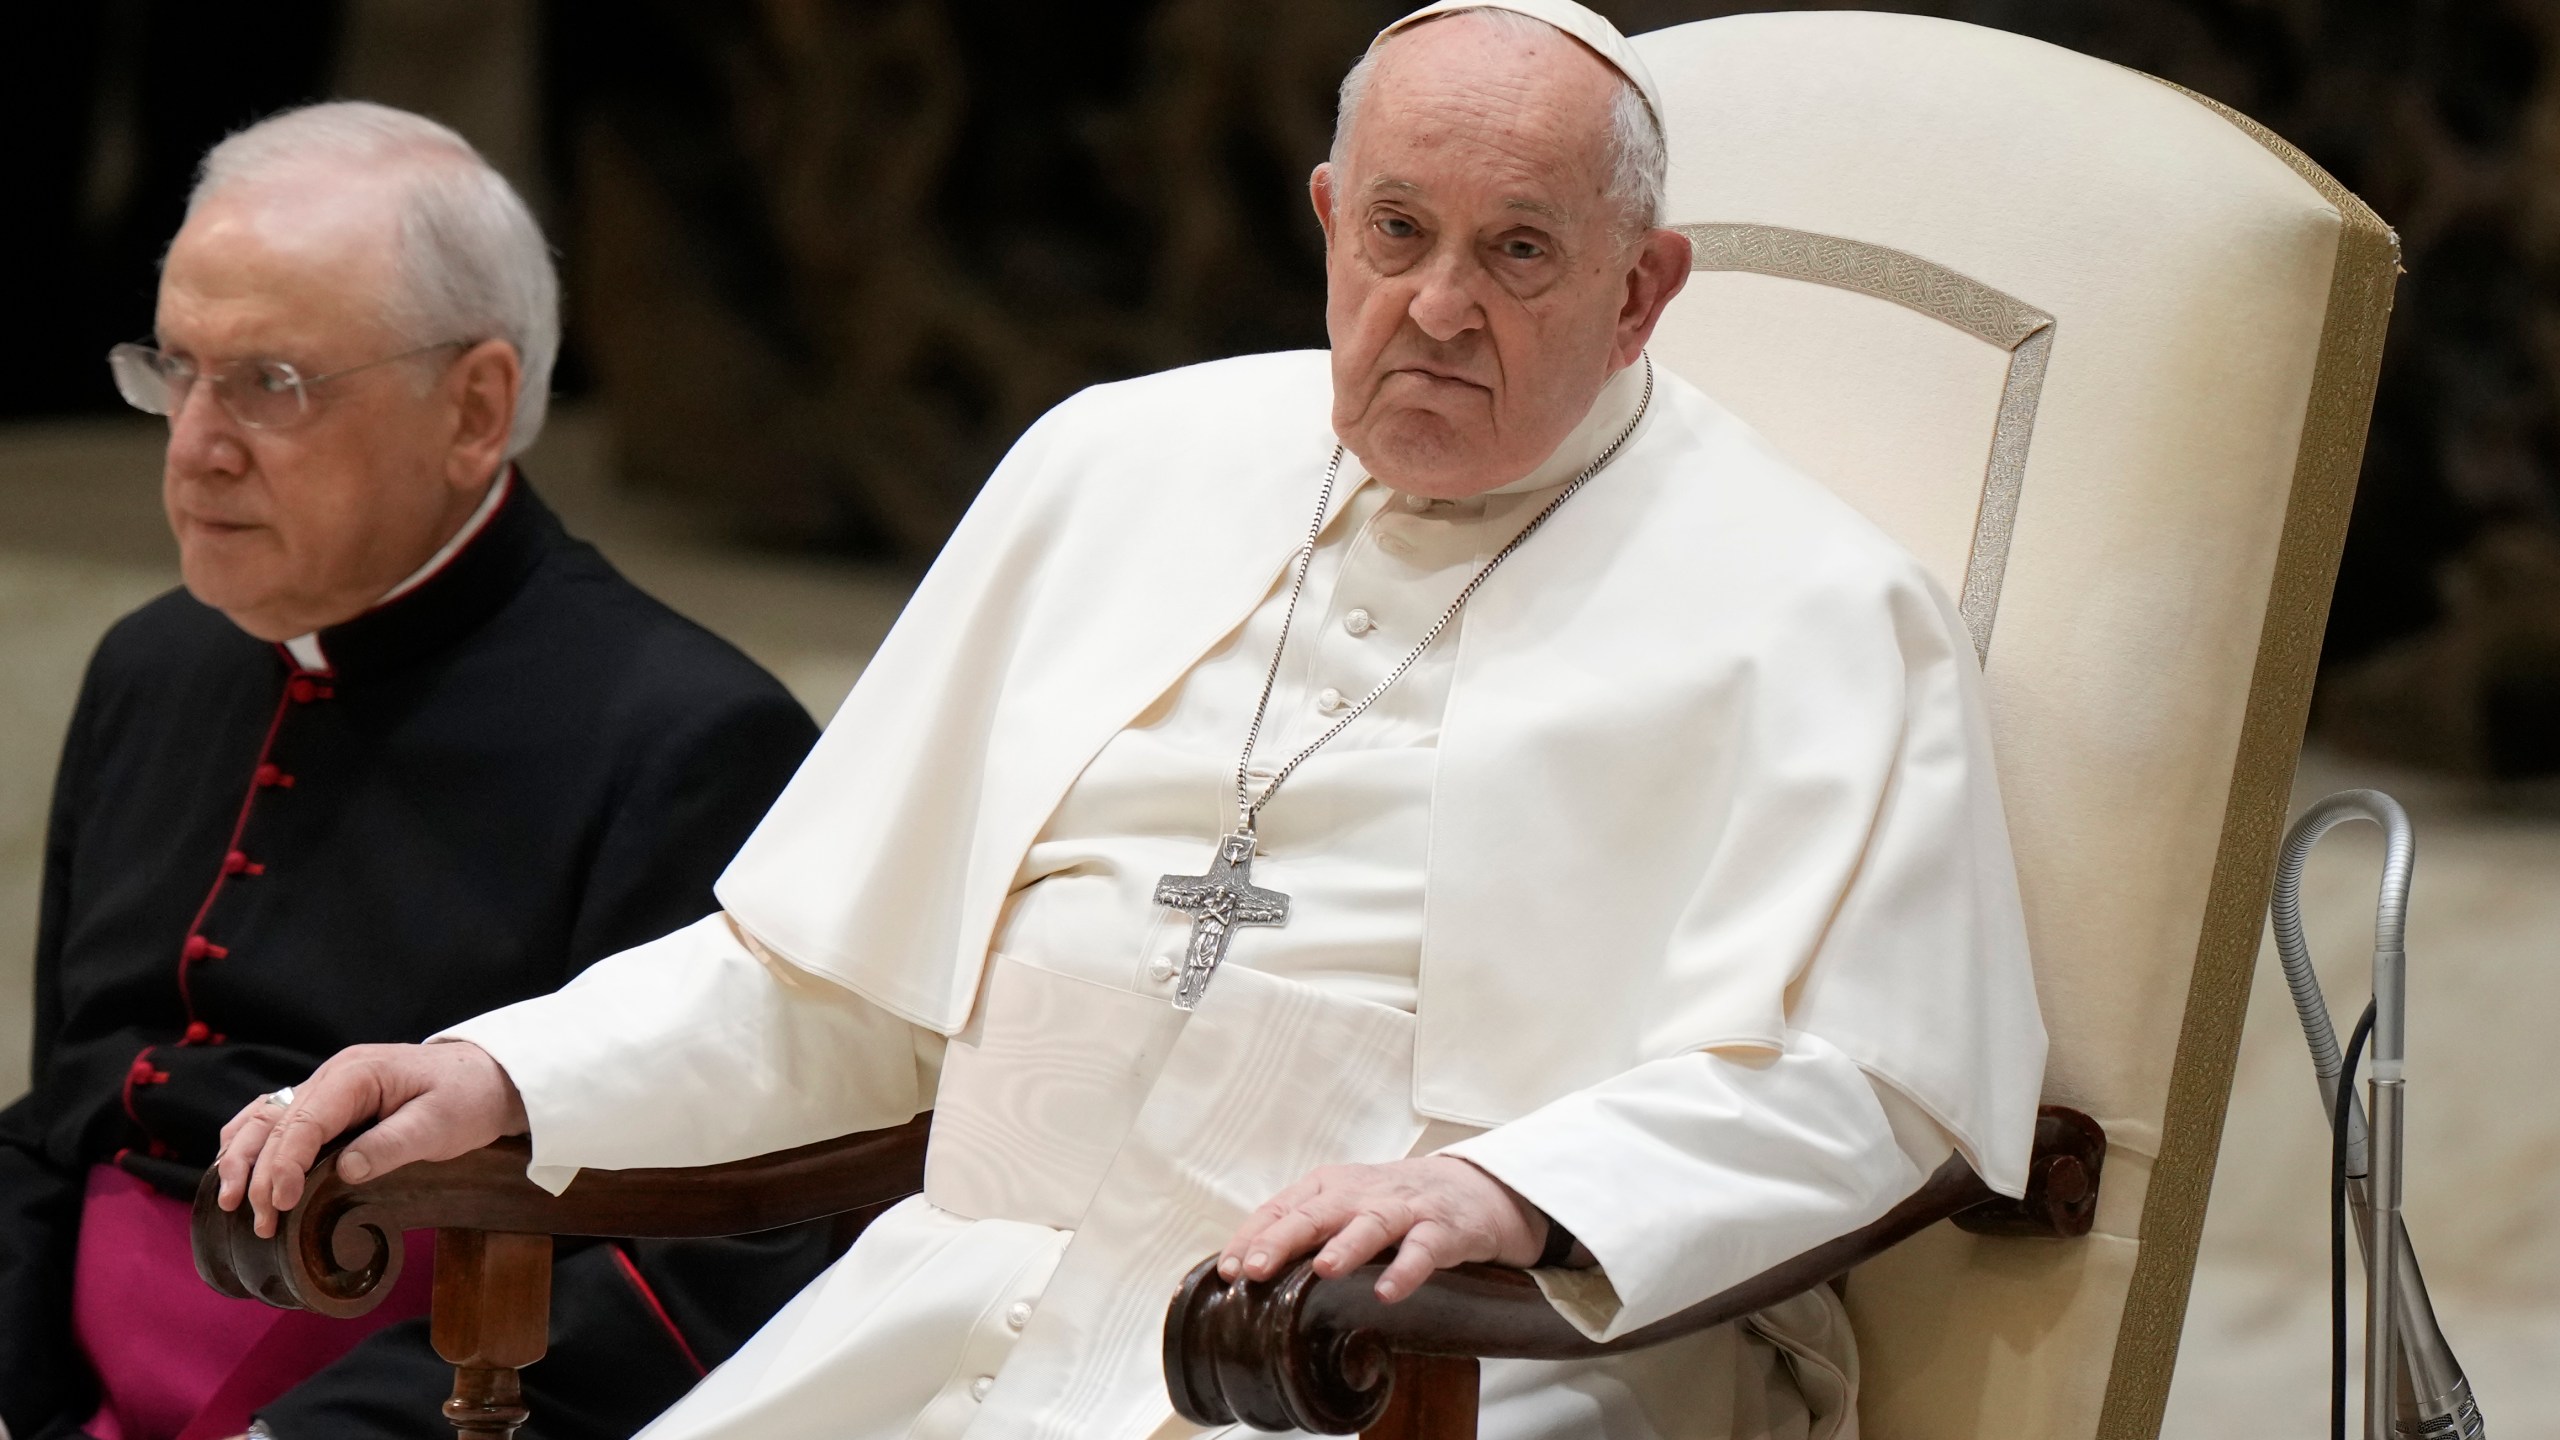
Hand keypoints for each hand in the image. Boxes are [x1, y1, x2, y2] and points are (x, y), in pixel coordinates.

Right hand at [215, 1041, 527, 1238]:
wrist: (486, 1078)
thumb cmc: (467, 1099)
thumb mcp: (440, 1125)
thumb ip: (392, 1145)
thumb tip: (345, 1171)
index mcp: (357, 1075)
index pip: (305, 1121)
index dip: (286, 1164)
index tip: (281, 1203)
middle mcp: (333, 1075)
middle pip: (277, 1123)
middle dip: (260, 1174)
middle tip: (260, 1222)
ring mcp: (327, 1086)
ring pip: (265, 1118)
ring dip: (244, 1159)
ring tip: (231, 1203)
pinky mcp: (328, 1102)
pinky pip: (276, 1119)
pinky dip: (251, 1144)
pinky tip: (238, 1172)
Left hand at [1217, 1155, 1547, 1302]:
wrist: (1468, 1188)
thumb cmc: (1390, 1203)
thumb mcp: (1341, 1208)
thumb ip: (1300, 1232)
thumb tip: (1242, 1273)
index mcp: (1329, 1187)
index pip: (1282, 1208)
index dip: (1254, 1237)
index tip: (1229, 1270)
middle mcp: (1361, 1194)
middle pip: (1318, 1212)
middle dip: (1285, 1238)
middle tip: (1258, 1268)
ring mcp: (1403, 1210)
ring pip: (1371, 1224)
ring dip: (1347, 1245)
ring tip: (1324, 1269)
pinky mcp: (1441, 1229)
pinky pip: (1423, 1250)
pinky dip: (1406, 1269)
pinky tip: (1389, 1292)